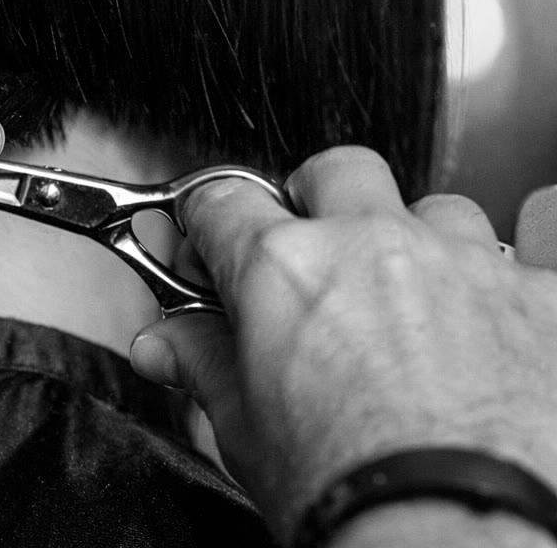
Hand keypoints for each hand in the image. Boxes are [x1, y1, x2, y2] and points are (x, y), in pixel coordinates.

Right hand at [128, 147, 556, 541]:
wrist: (455, 533)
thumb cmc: (348, 491)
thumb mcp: (244, 431)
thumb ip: (204, 365)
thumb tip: (165, 345)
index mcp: (283, 268)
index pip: (222, 202)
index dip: (208, 224)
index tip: (209, 249)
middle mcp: (373, 246)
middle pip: (338, 173)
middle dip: (318, 201)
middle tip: (312, 253)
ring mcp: (465, 265)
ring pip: (437, 210)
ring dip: (418, 241)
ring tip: (412, 300)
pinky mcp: (542, 300)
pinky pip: (535, 245)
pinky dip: (512, 275)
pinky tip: (494, 313)